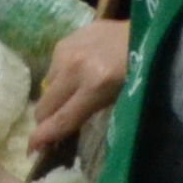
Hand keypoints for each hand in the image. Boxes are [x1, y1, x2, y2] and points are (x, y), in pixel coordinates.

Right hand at [29, 20, 129, 163]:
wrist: (151, 33)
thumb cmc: (141, 72)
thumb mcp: (117, 100)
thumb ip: (86, 116)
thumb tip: (56, 135)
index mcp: (95, 84)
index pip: (60, 120)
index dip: (42, 139)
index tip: (32, 150)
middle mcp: (75, 66)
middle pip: (44, 106)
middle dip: (47, 119)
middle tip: (57, 122)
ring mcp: (69, 48)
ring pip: (46, 85)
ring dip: (56, 93)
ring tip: (76, 89)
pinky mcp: (68, 37)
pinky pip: (54, 65)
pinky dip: (62, 72)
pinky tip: (80, 69)